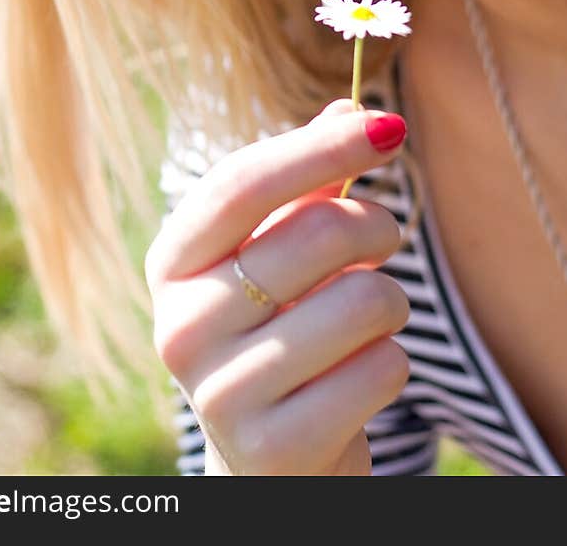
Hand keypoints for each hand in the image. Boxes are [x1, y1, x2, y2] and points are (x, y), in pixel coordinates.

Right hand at [145, 98, 409, 474]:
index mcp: (174, 260)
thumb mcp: (280, 252)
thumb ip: (309, 181)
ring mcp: (219, 393)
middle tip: (383, 239)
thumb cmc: (281, 328)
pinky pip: (379, 370)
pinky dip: (392, 364)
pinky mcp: (271, 447)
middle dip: (376, 226)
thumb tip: (351, 107)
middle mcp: (180, 325)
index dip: (321, 147)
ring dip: (390, 303)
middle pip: (315, 234)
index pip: (244, 183)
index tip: (389, 126)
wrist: (271, 458)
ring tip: (369, 319)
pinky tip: (360, 378)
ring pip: (361, 301)